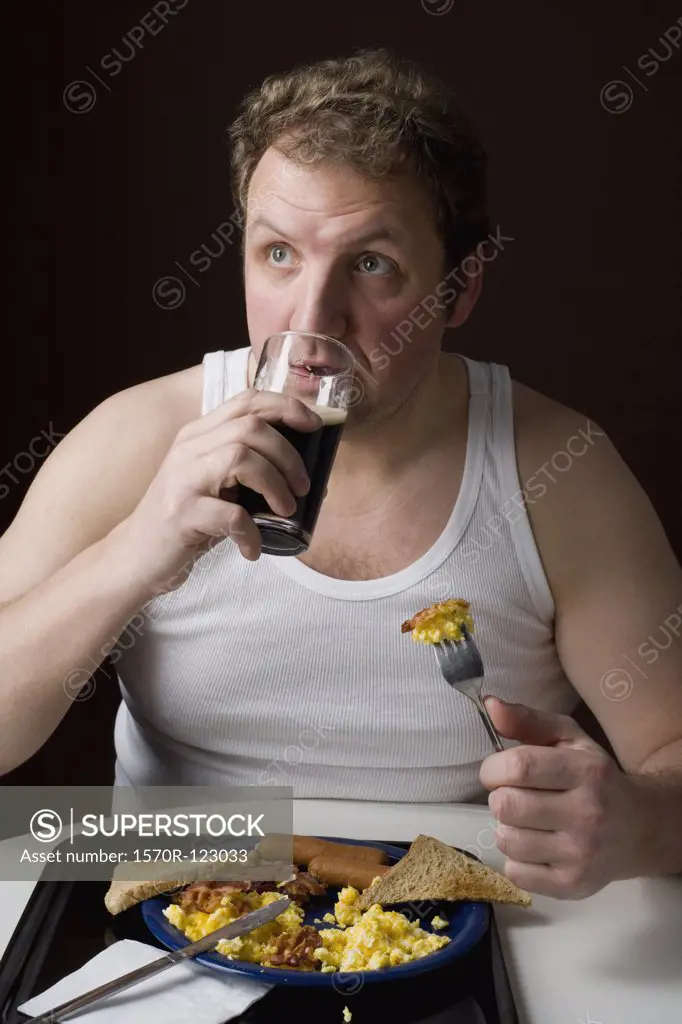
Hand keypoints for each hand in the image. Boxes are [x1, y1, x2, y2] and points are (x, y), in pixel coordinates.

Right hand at [117, 390, 320, 589]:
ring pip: (241, 458)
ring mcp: (181, 479)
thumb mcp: (217, 485)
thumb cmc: (188, 520)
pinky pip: (230, 515)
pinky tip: (252, 548)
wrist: (136, 556)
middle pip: (251, 427)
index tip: (316, 426)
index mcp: (199, 434)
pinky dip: (251, 532)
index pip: (247, 400)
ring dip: (275, 485)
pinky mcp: (180, 513)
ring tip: (284, 512)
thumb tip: (309, 474)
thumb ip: (250, 470)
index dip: (287, 407)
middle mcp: (188, 448)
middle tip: (303, 487)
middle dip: (289, 455)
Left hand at [479, 697, 641, 898]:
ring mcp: (581, 855)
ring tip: (527, 821)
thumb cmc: (594, 777)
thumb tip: (489, 705)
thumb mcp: (568, 739)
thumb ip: (527, 720)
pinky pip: (515, 872)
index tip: (496, 770)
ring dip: (507, 828)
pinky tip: (536, 845)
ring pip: (507, 840)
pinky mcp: (573, 885)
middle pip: (506, 805)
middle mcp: (587, 814)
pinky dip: (516, 858)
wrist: (639, 828)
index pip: (519, 767)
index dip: (493, 768)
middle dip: (500, 797)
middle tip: (516, 796)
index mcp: (585, 771)